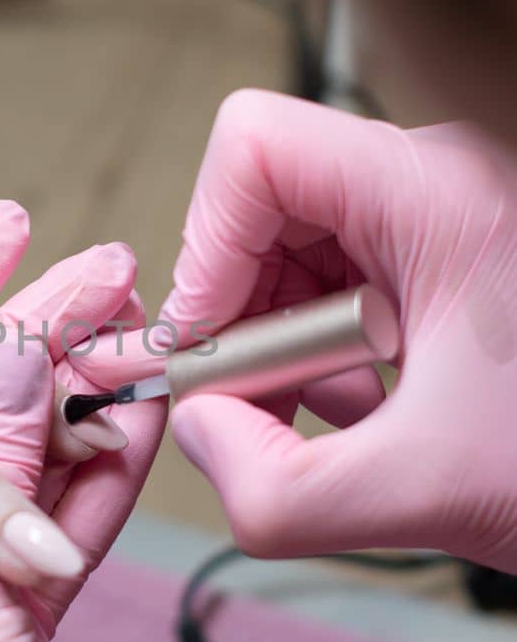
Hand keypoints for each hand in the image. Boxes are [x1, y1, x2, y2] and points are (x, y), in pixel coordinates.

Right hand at [162, 88, 516, 566]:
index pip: (256, 147)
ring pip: (295, 251)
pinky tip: (377, 409)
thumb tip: (198, 432)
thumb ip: (273, 487)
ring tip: (349, 412)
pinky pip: (339, 283)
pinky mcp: (443, 258)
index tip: (215, 340)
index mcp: (442, 192)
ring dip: (288, 346)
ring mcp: (442, 217)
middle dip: (244, 313)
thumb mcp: (420, 494)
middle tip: (263, 400)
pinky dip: (328, 356)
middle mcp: (440, 181)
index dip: (207, 244)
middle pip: (264, 205)